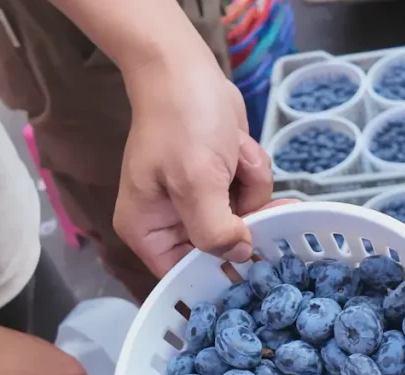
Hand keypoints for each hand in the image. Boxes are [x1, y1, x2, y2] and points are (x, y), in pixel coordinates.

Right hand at [115, 52, 273, 277]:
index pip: (182, 275)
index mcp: (148, 231)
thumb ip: (215, 230)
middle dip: (244, 218)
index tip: (251, 269)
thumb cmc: (179, 121)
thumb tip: (240, 255)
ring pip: (245, 221)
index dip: (217, 275)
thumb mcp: (196, 181)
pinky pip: (252, 196)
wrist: (186, 68)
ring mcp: (199, 203)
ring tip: (234, 155)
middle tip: (257, 198)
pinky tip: (238, 147)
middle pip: (221, 250)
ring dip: (250, 188)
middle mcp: (171, 222)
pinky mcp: (222, 184)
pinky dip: (251, 171)